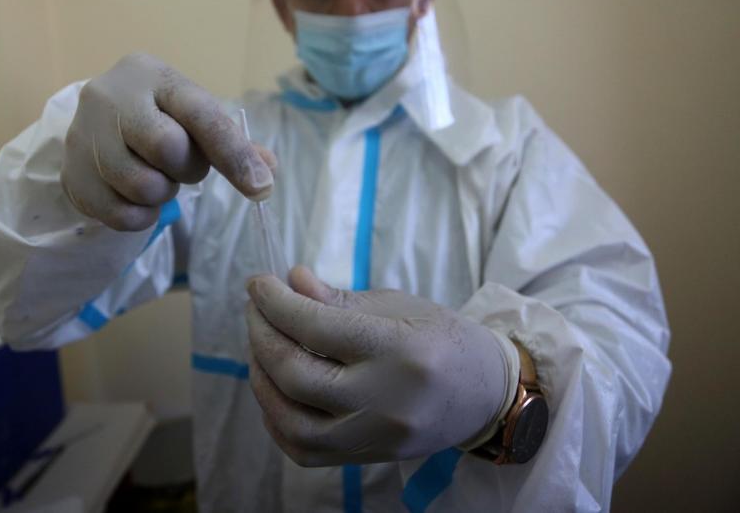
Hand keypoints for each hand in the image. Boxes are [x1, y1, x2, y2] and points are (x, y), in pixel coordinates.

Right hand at [62, 53, 275, 229]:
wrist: (94, 124)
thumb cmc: (155, 117)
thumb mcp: (191, 116)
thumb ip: (230, 142)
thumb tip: (267, 173)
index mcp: (150, 73)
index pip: (199, 113)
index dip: (233, 153)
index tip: (260, 187)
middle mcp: (110, 96)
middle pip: (167, 147)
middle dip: (186, 168)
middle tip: (180, 165)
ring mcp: (84, 135)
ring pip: (142, 185)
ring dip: (161, 192)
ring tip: (155, 176)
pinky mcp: (71, 174)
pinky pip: (120, 214)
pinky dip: (140, 215)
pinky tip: (136, 197)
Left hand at [245, 266, 510, 465]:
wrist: (483, 392)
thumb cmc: (438, 337)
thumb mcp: (395, 305)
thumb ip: (337, 299)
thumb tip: (287, 281)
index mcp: (399, 349)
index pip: (317, 327)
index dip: (276, 303)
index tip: (258, 283)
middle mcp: (387, 399)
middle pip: (298, 375)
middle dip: (262, 337)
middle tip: (255, 311)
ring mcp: (377, 436)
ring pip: (293, 422)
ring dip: (262, 381)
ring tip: (260, 348)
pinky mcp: (369, 458)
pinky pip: (305, 450)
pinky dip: (277, 419)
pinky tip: (273, 388)